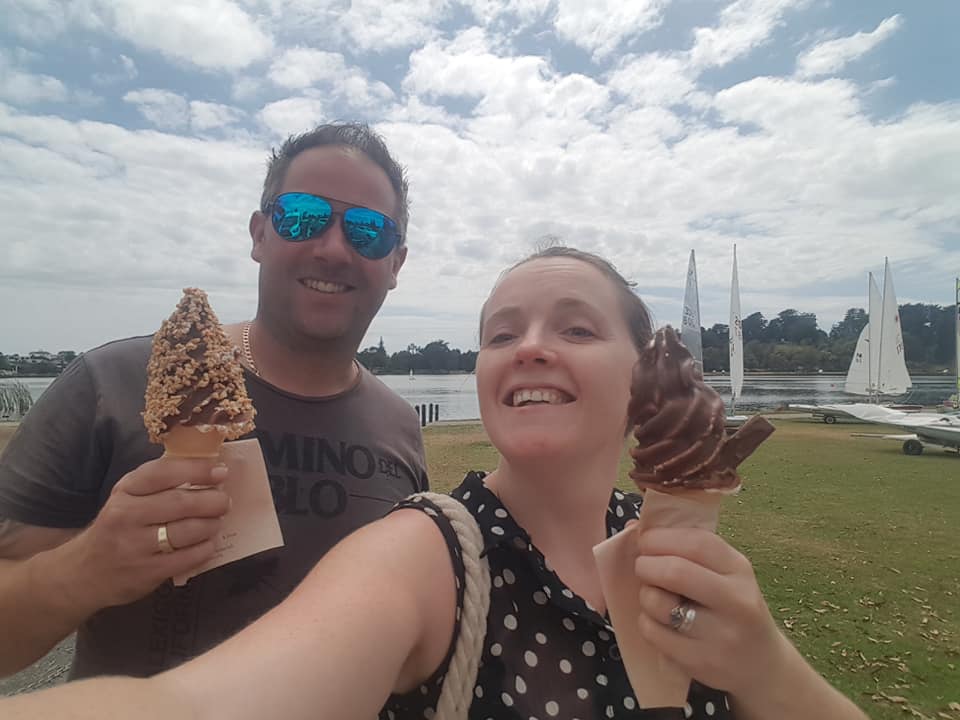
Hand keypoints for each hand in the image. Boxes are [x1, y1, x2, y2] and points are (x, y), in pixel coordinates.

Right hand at [57, 457, 230, 610]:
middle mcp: (125, 516)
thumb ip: (160, 482)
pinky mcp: (146, 573)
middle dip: (212, 500)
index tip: (220, 471)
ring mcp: (134, 546)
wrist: (83, 572)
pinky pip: (187, 558)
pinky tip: (208, 543)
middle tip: (225, 501)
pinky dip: (205, 548)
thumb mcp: (128, 497)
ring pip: (186, 531)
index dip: (196, 470)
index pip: (162, 473)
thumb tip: (207, 468)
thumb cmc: (117, 526)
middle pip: (180, 503)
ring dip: (211, 524)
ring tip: (217, 521)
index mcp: (124, 491)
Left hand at [633, 527, 787, 696]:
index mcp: (739, 569)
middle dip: (646, 565)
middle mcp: (736, 601)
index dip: (661, 537)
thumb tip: (631, 526)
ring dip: (645, 595)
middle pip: (675, 572)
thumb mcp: (724, 573)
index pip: (696, 542)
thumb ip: (685, 549)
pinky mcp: (701, 662)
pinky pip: (653, 633)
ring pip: (658, 604)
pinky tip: (660, 622)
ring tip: (655, 596)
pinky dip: (647, 622)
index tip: (645, 541)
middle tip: (642, 567)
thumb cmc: (732, 607)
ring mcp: (720, 635)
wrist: (762, 664)